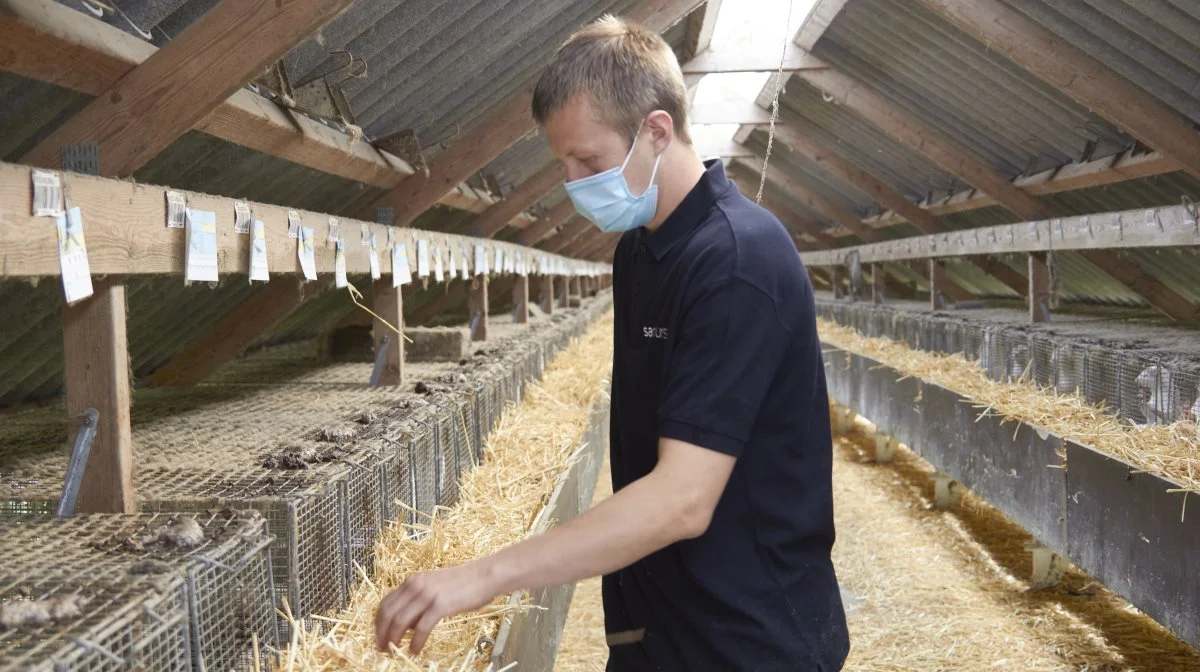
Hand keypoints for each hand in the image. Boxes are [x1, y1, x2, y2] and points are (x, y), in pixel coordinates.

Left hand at [374, 561, 497, 654]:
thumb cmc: (463, 583)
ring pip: (399, 621)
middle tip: (382, 648)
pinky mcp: (440, 605)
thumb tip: (407, 623)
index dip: (378, 622)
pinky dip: (415, 642)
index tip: (379, 636)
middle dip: (381, 633)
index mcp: (412, 581)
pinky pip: (421, 628)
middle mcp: (415, 585)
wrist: (485, 576)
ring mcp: (427, 595)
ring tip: (394, 652)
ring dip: (393, 640)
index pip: (385, 602)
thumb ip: (418, 600)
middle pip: (387, 613)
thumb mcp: (434, 587)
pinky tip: (415, 650)